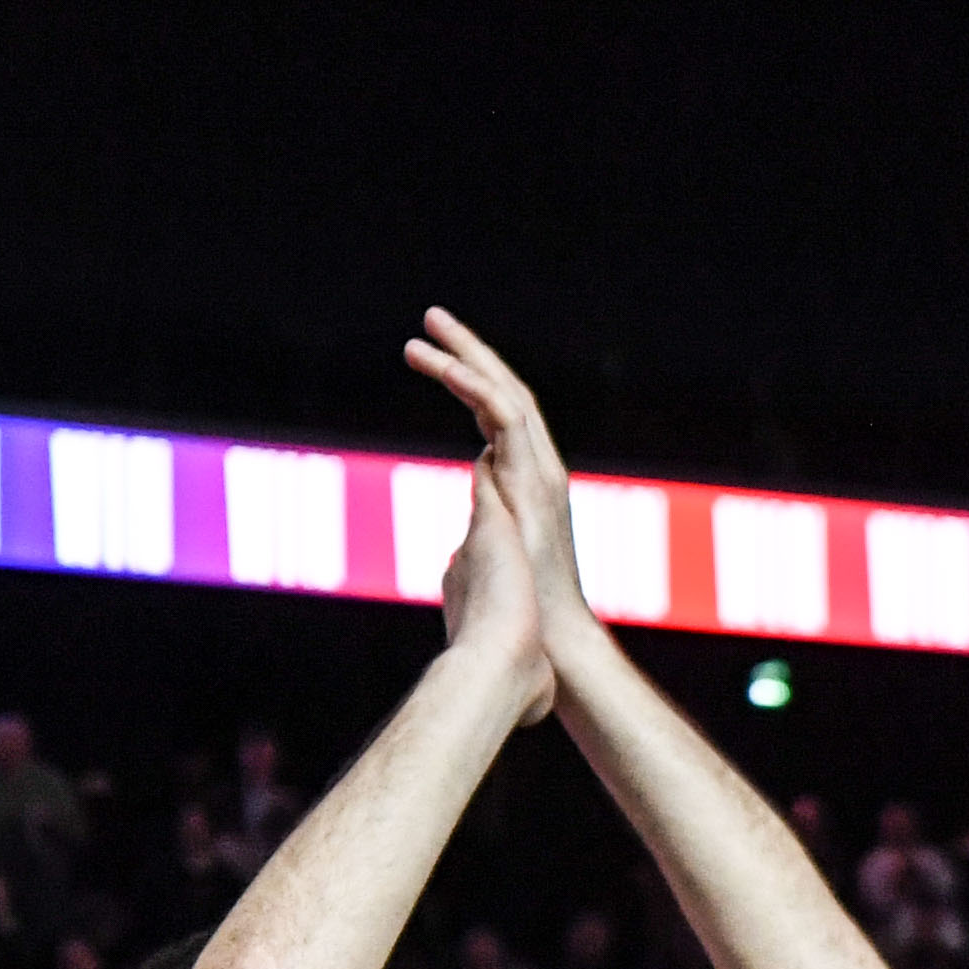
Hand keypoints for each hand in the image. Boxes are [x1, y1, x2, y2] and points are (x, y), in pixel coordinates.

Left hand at [401, 308, 560, 721]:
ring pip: (506, 393)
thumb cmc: (512, 623)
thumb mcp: (487, 562)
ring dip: (466, 356)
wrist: (538, 650)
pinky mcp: (534, 483)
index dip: (466, 382)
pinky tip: (446, 366)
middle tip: (430, 318)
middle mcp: (537, 471)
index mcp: (524, 485)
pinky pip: (506, 417)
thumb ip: (482, 527)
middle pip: (503, 391)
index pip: (494, 416)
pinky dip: (476, 387)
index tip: (430, 358)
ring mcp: (540, 474)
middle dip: (467, 350)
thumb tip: (472, 513)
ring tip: (428, 327)